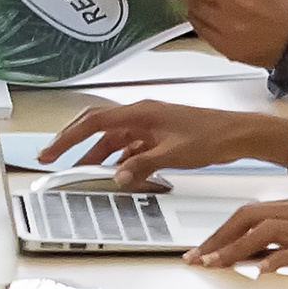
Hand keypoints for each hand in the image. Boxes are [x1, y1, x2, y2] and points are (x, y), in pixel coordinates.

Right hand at [45, 95, 283, 185]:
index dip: (68, 137)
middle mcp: (140, 115)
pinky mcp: (158, 136)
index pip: (93, 122)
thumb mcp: (173, 154)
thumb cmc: (211, 136)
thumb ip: (141, 165)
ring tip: (83, 173)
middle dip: (73, 142)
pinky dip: (120, 160)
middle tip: (52, 158)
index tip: (50, 152)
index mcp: (140, 112)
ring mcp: (149, 125)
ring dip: (97, 156)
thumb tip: (116, 176)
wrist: (237, 135)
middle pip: (96, 126)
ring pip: (113, 140)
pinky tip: (118, 174)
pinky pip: (130, 148)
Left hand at [187, 193, 287, 276]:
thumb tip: (267, 251)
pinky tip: (262, 270)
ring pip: (264, 233)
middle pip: (247, 219)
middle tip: (195, 260)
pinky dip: (278, 259)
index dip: (221, 230)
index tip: (201, 249)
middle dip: (217, 239)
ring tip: (214, 266)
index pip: (248, 213)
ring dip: (235, 250)